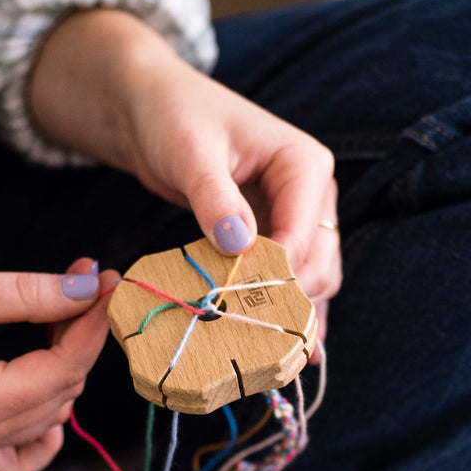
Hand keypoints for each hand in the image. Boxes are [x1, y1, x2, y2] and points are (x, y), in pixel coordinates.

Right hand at [0, 259, 116, 470]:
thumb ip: (29, 294)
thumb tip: (90, 287)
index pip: (63, 367)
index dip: (92, 321)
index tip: (108, 280)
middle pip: (62, 391)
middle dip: (80, 337)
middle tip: (80, 285)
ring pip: (47, 420)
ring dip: (64, 371)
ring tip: (54, 321)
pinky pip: (15, 462)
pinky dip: (40, 434)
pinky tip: (46, 401)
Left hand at [30, 9, 341, 338]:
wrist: (151, 111)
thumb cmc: (172, 118)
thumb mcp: (190, 153)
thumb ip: (215, 198)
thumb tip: (240, 245)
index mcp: (304, 164)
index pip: (306, 233)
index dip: (280, 275)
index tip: (244, 307)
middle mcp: (311, 193)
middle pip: (319, 264)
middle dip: (289, 302)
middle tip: (253, 343)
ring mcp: (295, 218)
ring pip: (309, 280)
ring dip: (288, 314)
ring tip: (267, 359)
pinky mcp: (273, 237)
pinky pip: (286, 280)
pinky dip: (279, 310)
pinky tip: (277, 351)